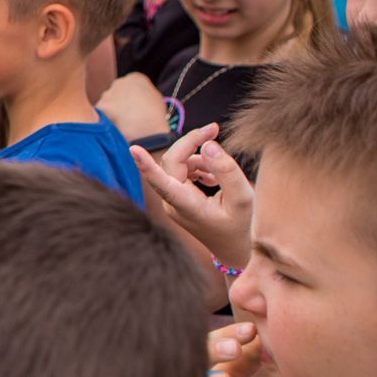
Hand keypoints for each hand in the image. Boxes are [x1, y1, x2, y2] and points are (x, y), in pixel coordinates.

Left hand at [96, 73, 169, 141]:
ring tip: (121, 123)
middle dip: (119, 102)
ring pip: (107, 102)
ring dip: (111, 111)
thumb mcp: (157, 99)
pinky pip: (100, 113)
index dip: (131, 96)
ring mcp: (107, 94)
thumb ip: (145, 94)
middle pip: (116, 91)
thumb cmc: (155, 117)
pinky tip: (114, 127)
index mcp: (135, 78)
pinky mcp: (99, 106)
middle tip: (125, 115)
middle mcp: (119, 82)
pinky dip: (105, 120)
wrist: (145, 131)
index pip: (129, 83)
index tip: (133, 105)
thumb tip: (140, 98)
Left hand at [131, 124, 253, 268]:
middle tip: (214, 128)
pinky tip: (213, 178)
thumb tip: (207, 145)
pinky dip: (198, 167)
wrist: (233, 247)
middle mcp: (172, 202)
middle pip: (172, 161)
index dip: (147, 165)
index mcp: (186, 206)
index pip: (162, 183)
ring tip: (220, 173)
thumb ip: (226, 171)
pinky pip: (181, 171)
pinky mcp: (176, 197)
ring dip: (199, 158)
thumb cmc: (240, 225)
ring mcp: (171, 200)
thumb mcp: (242, 198)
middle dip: (192, 142)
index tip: (133, 149)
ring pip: (177, 164)